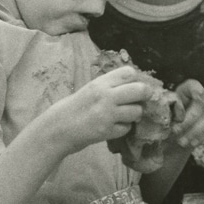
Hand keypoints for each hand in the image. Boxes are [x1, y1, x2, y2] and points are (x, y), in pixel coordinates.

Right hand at [44, 66, 158, 156]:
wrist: (58, 128)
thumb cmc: (75, 107)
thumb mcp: (91, 89)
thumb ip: (111, 85)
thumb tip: (137, 84)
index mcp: (100, 83)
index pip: (129, 73)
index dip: (136, 79)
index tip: (134, 86)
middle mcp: (105, 96)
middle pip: (140, 90)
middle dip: (145, 95)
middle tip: (142, 100)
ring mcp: (107, 114)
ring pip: (137, 111)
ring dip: (135, 114)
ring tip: (125, 115)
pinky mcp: (106, 131)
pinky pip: (127, 128)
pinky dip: (123, 128)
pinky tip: (114, 126)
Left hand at [171, 79, 203, 149]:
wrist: (183, 122)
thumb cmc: (173, 111)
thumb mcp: (168, 106)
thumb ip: (170, 108)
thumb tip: (174, 116)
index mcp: (191, 88)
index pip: (195, 87)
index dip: (196, 91)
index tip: (196, 95)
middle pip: (199, 108)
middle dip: (187, 122)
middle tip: (174, 131)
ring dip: (194, 132)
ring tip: (181, 142)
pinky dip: (202, 137)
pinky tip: (192, 143)